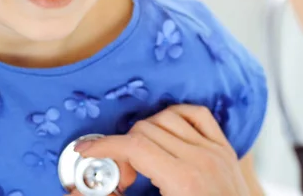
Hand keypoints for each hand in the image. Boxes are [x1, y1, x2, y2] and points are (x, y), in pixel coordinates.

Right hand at [69, 104, 249, 195]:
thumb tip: (77, 193)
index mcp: (184, 180)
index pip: (135, 146)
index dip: (104, 146)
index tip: (86, 151)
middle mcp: (201, 159)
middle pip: (147, 130)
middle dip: (124, 148)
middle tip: (123, 178)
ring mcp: (215, 151)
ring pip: (168, 117)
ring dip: (146, 132)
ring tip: (144, 160)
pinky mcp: (224, 149)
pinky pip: (198, 115)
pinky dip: (177, 116)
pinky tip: (167, 133)